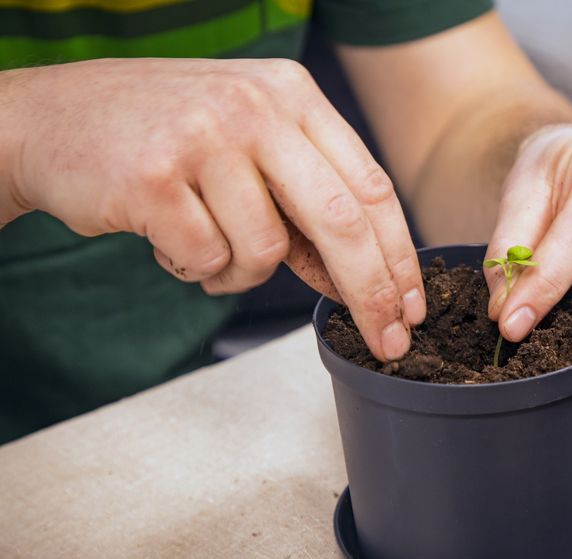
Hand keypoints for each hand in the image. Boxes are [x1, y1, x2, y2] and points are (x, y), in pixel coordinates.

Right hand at [0, 58, 424, 360]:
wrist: (49, 118)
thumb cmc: (161, 138)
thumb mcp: (248, 151)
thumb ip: (303, 206)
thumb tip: (355, 276)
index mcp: (291, 95)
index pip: (369, 186)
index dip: (398, 255)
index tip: (412, 305)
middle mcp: (255, 107)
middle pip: (341, 220)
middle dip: (370, 292)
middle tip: (387, 340)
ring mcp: (204, 137)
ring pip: (266, 250)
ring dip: (240, 272)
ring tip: (204, 242)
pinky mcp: (155, 177)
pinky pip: (208, 260)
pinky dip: (195, 268)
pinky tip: (168, 238)